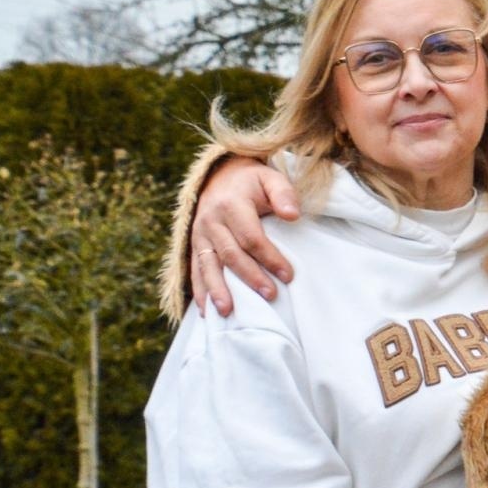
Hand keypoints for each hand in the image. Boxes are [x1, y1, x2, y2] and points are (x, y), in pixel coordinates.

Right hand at [191, 156, 300, 316]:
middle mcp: (211, 221)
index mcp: (231, 204)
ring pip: (208, 266)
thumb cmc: (253, 182)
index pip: (251, 237)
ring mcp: (199, 235)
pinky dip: (200, 292)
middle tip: (271, 295)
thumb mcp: (271, 178)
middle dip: (251, 277)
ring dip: (218, 290)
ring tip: (228, 312)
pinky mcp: (194, 245)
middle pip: (231, 254)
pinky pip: (195, 270)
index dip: (269, 257)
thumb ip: (284, 193)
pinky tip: (207, 312)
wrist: (220, 175)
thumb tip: (293, 215)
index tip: (288, 275)